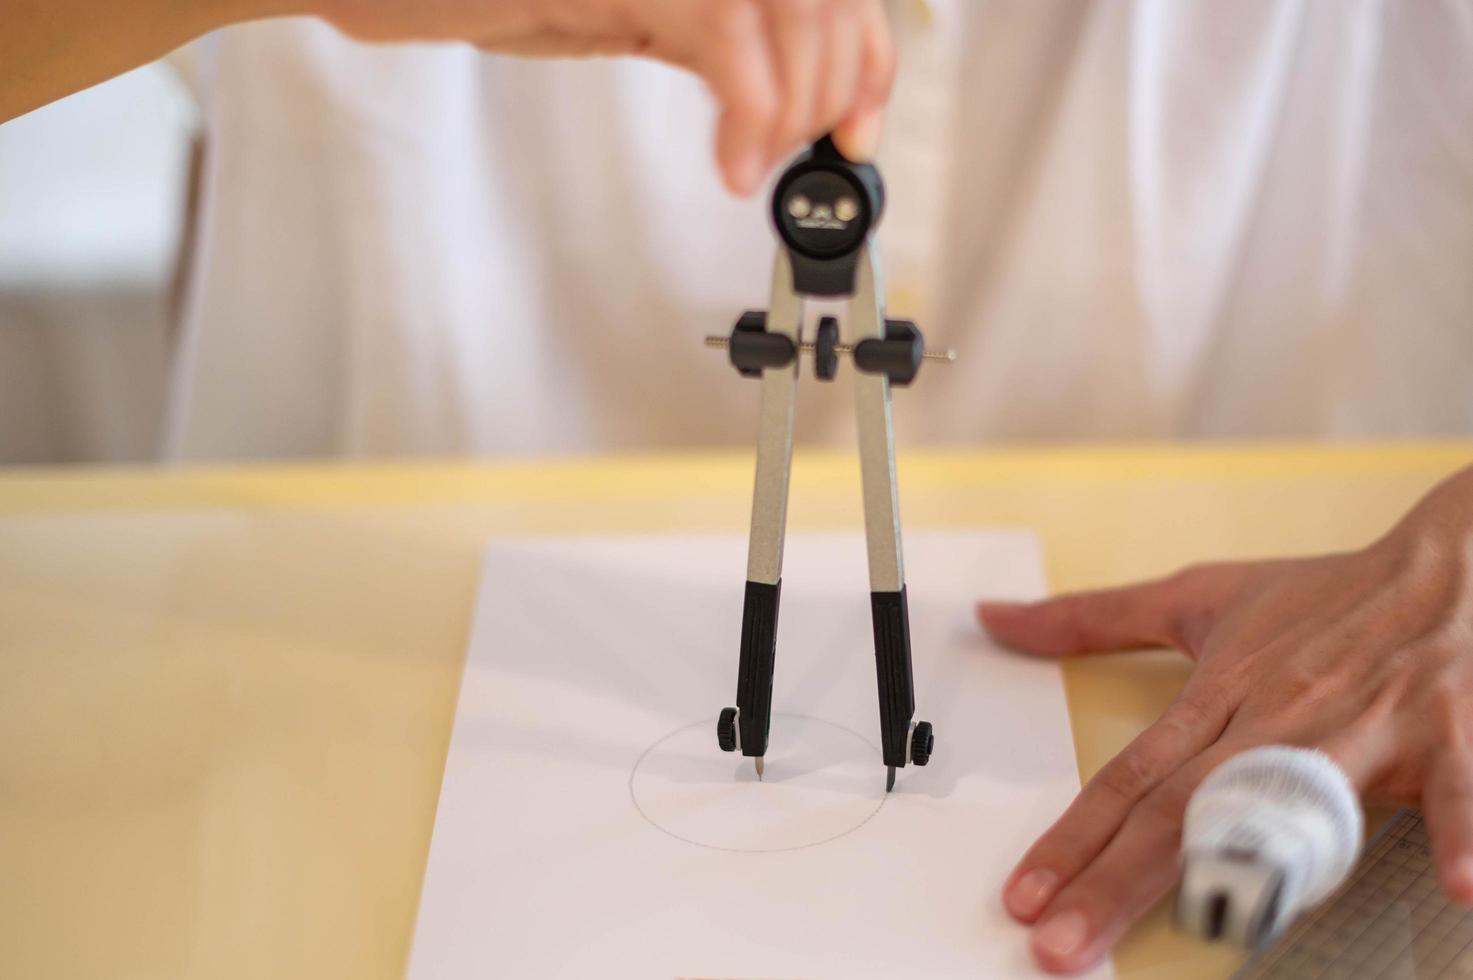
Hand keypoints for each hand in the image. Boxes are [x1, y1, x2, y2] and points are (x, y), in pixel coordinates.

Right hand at [314, 0, 895, 194]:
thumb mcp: (626, 17)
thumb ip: (706, 39)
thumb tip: (780, 98)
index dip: (864, 57)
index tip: (855, 127)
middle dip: (831, 95)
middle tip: (793, 158)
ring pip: (794, 8)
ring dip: (794, 107)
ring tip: (751, 163)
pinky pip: (727, 36)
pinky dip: (750, 111)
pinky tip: (731, 162)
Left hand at [977, 465, 1472, 973]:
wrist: (1446, 566)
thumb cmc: (1324, 595)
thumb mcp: (1199, 596)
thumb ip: (1093, 617)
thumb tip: (993, 619)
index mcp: (1223, 694)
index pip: (1129, 779)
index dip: (1072, 840)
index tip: (1023, 898)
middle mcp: (1278, 718)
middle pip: (1183, 809)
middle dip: (1116, 882)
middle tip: (1059, 946)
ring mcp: (1361, 729)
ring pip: (1296, 805)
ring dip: (1252, 873)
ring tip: (1206, 933)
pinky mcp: (1446, 736)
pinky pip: (1459, 792)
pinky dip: (1465, 835)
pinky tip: (1466, 891)